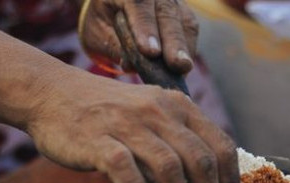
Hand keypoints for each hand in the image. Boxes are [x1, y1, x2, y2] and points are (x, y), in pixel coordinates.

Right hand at [26, 69, 239, 182]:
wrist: (51, 93)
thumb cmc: (106, 115)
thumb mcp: (152, 116)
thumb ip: (178, 143)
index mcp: (180, 106)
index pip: (222, 147)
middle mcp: (159, 111)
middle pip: (201, 162)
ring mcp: (128, 123)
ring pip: (169, 169)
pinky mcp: (98, 139)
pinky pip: (126, 170)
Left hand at [79, 0, 198, 73]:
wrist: (112, 11)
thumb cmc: (103, 23)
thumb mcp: (99, 34)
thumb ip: (116, 47)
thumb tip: (132, 65)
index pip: (138, 4)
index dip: (145, 28)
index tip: (151, 52)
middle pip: (167, 12)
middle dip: (174, 41)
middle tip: (178, 64)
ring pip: (184, 20)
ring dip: (184, 47)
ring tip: (183, 69)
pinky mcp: (183, 13)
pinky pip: (190, 29)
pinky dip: (188, 49)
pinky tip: (182, 67)